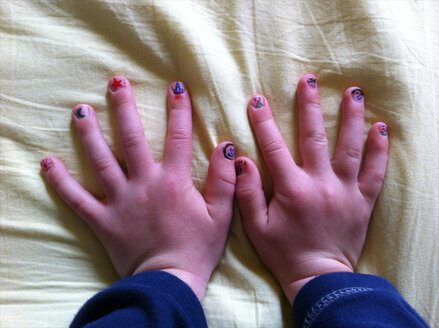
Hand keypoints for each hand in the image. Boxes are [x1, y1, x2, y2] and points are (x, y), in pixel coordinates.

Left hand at [41, 77, 235, 299]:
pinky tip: (48, 163)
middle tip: (115, 83)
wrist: (169, 283)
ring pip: (101, 161)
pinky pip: (77, 199)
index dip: (179, 109)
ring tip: (80, 110)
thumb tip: (226, 147)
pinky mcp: (103, 219)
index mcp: (173, 181)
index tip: (176, 87)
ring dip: (90, 133)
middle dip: (124, 108)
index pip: (178, 137)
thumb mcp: (221, 215)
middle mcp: (144, 184)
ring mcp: (120, 201)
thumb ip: (224, 180)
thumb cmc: (197, 249)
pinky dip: (61, 181)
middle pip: (131, 139)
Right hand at [235, 74, 388, 302]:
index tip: (258, 100)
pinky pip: (375, 171)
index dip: (264, 122)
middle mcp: (321, 184)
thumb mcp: (256, 227)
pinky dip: (380, 149)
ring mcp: (345, 191)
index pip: (275, 148)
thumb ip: (247, 193)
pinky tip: (381, 127)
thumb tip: (241, 160)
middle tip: (309, 79)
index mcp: (292, 189)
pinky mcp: (363, 201)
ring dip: (351, 117)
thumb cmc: (284, 253)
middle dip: (310, 105)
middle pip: (315, 137)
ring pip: (351, 147)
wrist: (319, 278)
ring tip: (353, 91)